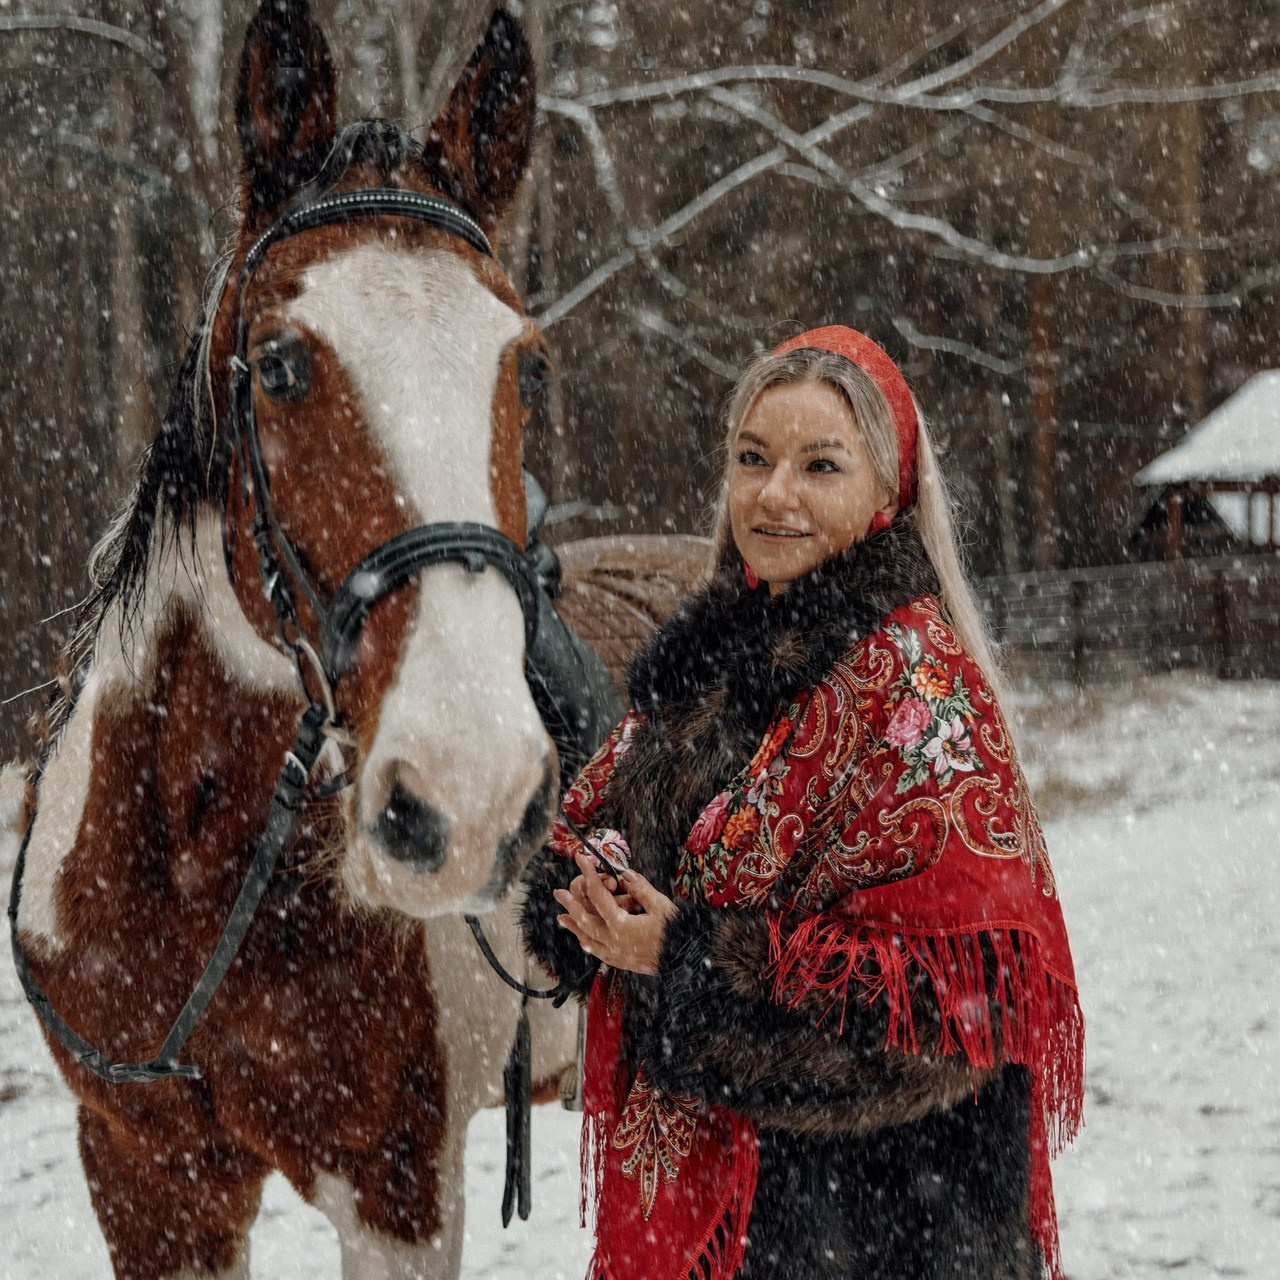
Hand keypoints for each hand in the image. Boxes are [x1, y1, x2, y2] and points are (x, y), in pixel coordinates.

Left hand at [554, 853, 677, 975]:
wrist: (686, 963)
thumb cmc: (676, 934)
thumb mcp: (661, 906)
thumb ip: (641, 889)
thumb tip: (625, 874)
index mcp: (621, 925)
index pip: (598, 895)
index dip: (589, 874)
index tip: (581, 859)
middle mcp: (613, 941)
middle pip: (585, 919)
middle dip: (570, 903)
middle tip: (558, 892)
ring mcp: (616, 954)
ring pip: (587, 938)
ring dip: (573, 926)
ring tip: (561, 917)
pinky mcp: (622, 962)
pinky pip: (598, 953)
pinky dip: (587, 943)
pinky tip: (583, 941)